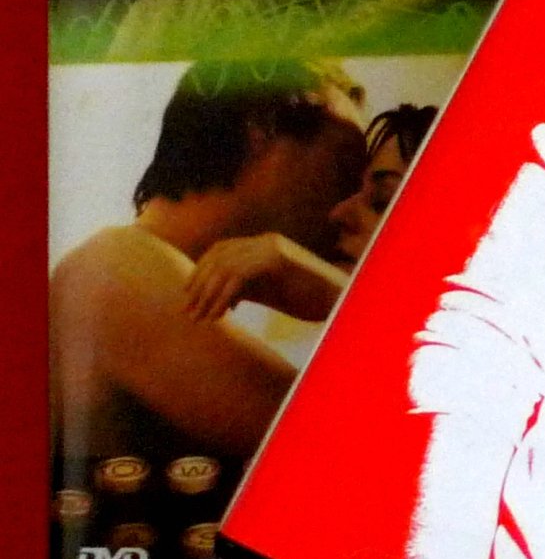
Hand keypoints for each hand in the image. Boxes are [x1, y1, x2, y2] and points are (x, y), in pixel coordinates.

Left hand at [184, 234, 336, 323]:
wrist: (343, 301)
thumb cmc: (310, 299)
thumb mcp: (271, 292)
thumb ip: (246, 288)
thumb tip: (216, 298)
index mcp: (265, 244)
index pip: (220, 250)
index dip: (200, 271)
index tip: (188, 295)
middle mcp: (266, 240)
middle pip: (218, 256)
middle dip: (198, 285)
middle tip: (187, 311)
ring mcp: (273, 247)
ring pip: (224, 267)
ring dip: (207, 295)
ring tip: (199, 318)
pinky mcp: (278, 260)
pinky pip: (238, 276)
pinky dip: (222, 298)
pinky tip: (218, 316)